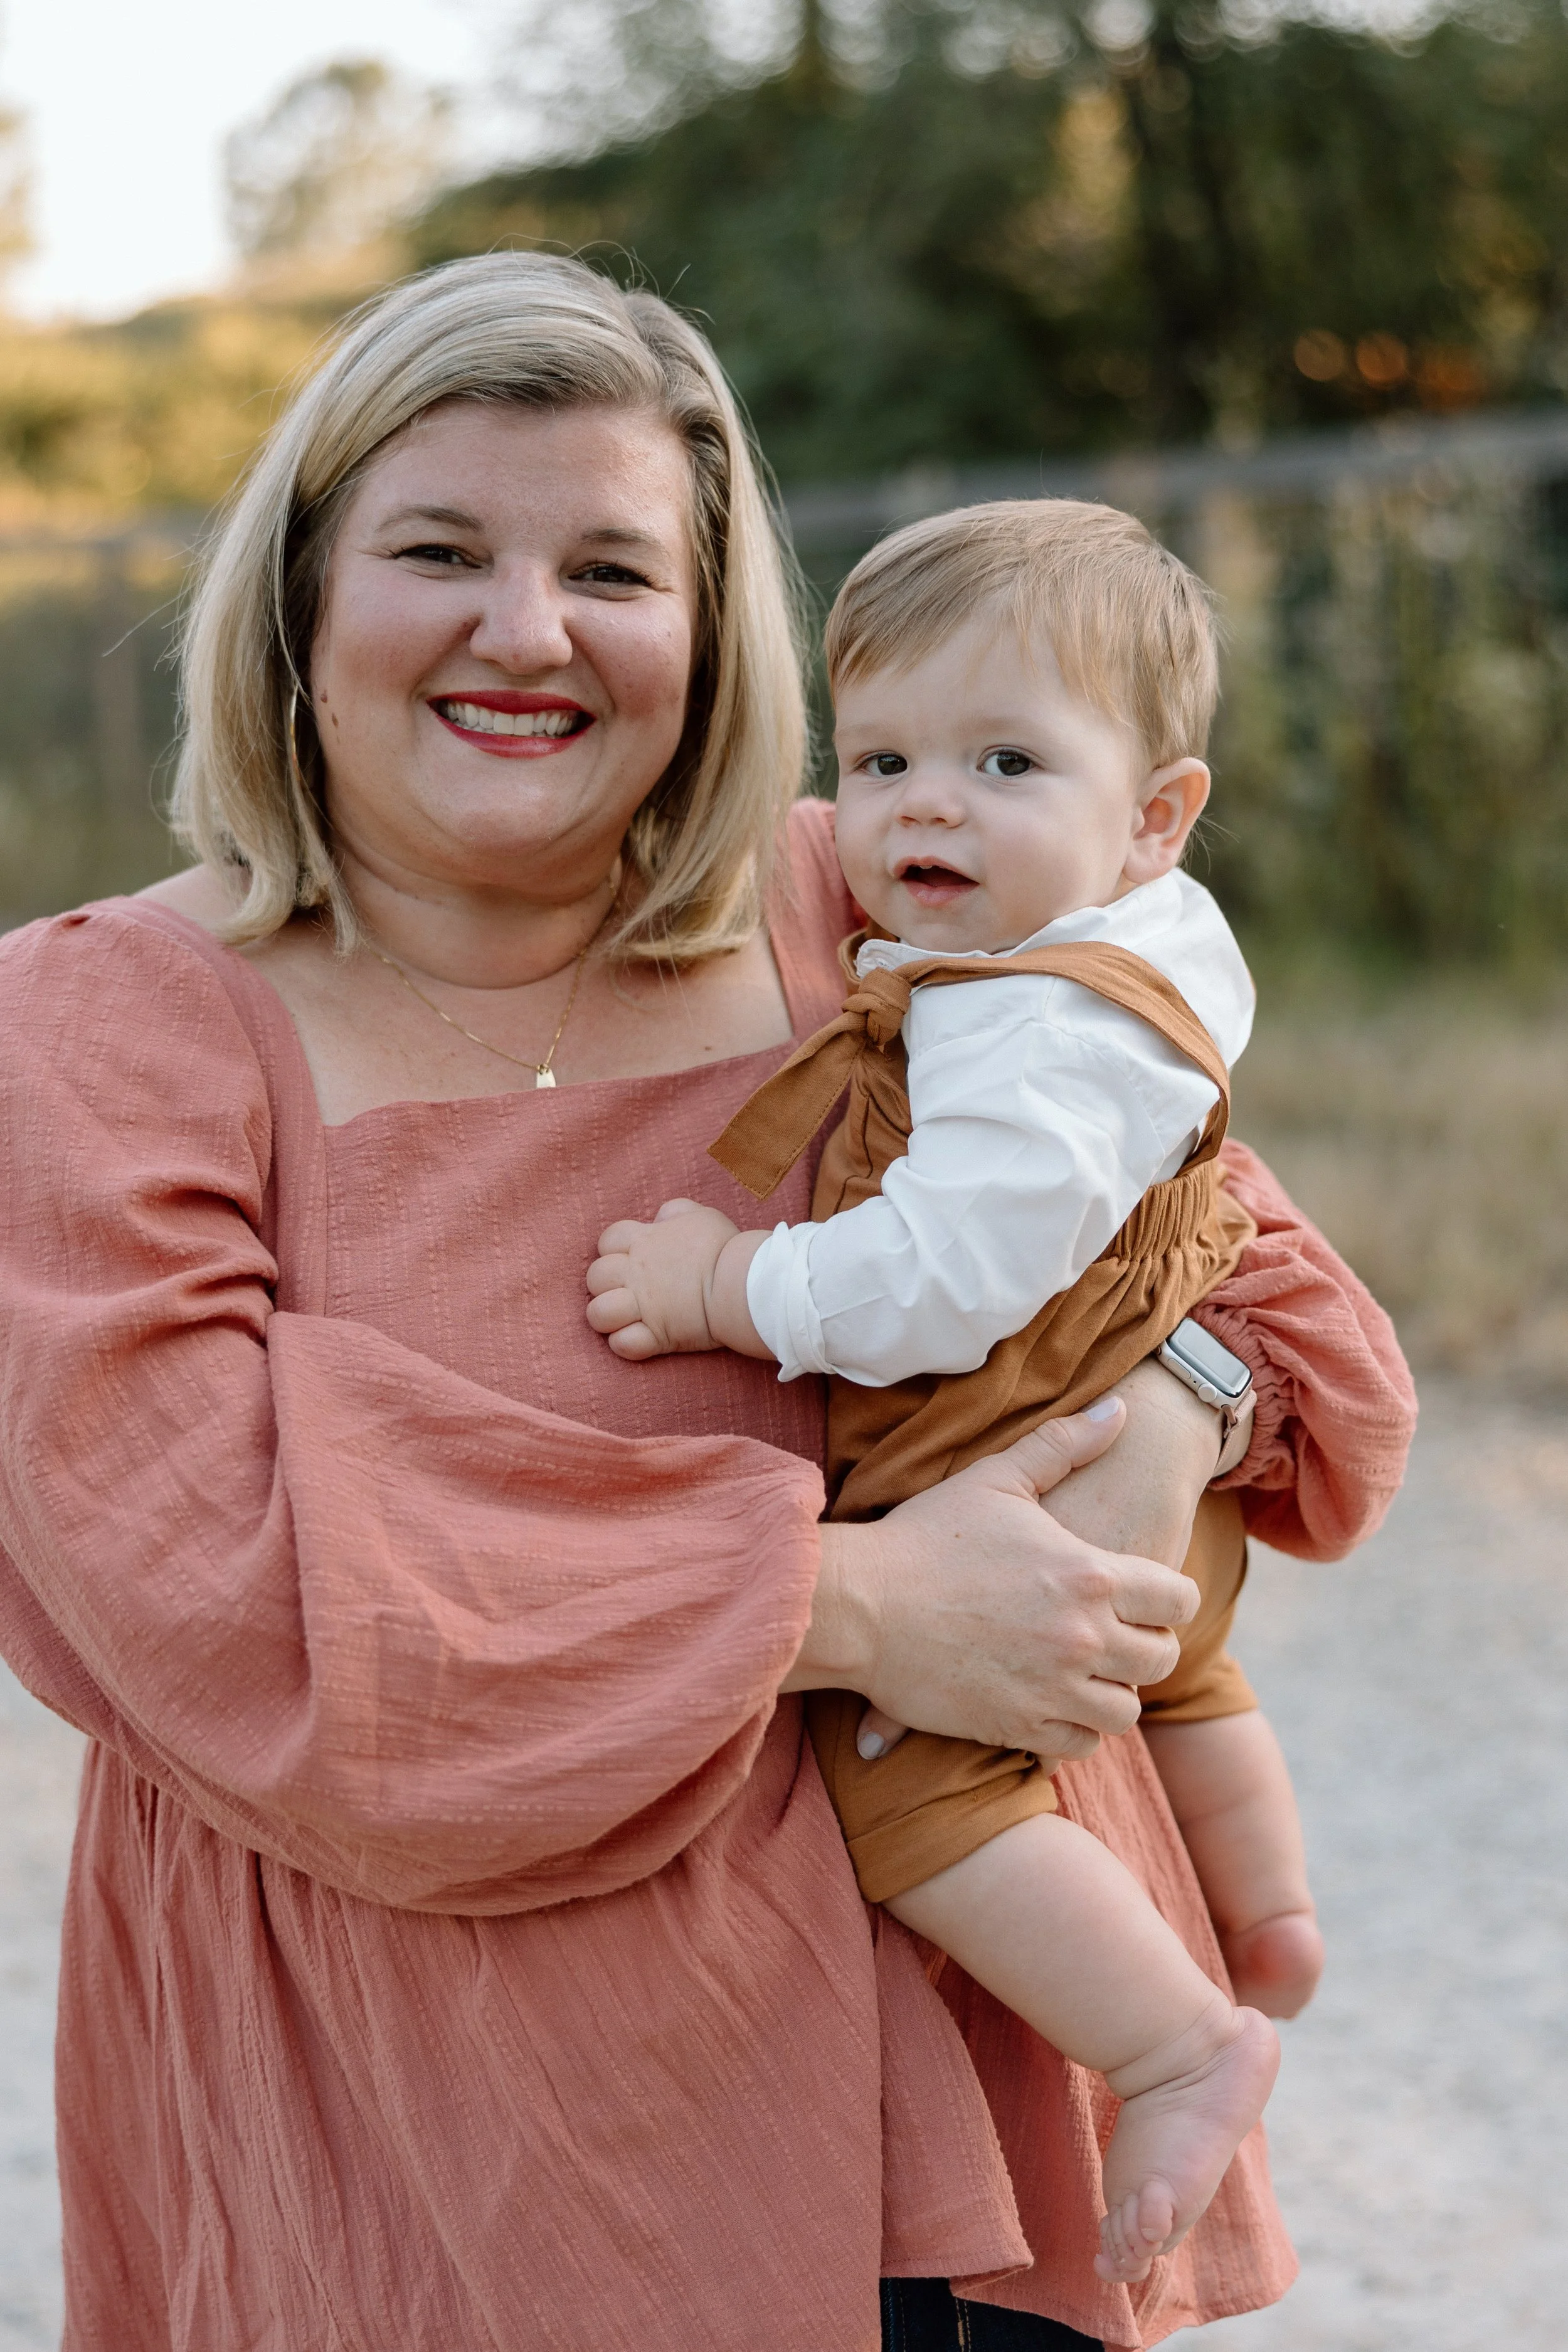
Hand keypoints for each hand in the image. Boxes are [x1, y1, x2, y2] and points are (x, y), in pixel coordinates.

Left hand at [586, 1199, 772, 1360]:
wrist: (742, 1282)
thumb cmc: (725, 1248)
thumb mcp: (702, 1216)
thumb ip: (676, 1212)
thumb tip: (661, 1216)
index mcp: (644, 1241)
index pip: (607, 1240)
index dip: (614, 1251)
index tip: (633, 1260)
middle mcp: (636, 1273)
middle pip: (594, 1278)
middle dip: (605, 1286)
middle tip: (630, 1292)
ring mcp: (644, 1306)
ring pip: (597, 1314)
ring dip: (609, 1318)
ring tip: (629, 1319)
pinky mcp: (657, 1336)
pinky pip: (621, 1345)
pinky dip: (627, 1345)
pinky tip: (642, 1340)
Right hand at [784, 1399, 1199, 1757]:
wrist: (860, 1605)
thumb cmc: (925, 1536)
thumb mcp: (996, 1480)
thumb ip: (1063, 1444)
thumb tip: (1119, 1411)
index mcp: (1088, 1574)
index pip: (1178, 1601)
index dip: (1169, 1599)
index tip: (1146, 1597)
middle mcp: (1082, 1637)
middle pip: (1160, 1659)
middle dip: (1145, 1647)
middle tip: (1114, 1635)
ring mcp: (1052, 1688)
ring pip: (1125, 1711)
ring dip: (1112, 1691)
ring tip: (1085, 1672)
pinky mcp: (1018, 1726)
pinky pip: (1080, 1744)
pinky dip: (1075, 1728)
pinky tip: (1052, 1701)